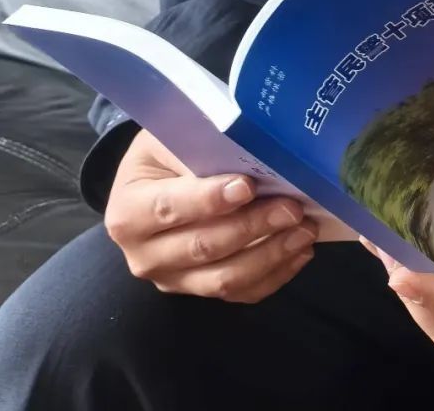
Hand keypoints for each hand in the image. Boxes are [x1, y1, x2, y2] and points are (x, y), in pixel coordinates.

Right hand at [104, 129, 317, 302]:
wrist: (155, 184)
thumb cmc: (166, 153)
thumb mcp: (171, 138)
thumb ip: (200, 148)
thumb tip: (249, 155)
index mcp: (128, 211)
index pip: (169, 208)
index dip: (209, 200)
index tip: (247, 186)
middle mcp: (144, 254)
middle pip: (203, 247)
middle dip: (253, 226)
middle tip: (292, 207)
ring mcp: (172, 279)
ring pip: (224, 279)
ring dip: (271, 255)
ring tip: (304, 230)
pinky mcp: (199, 290)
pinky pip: (240, 294)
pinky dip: (275, 274)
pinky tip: (300, 251)